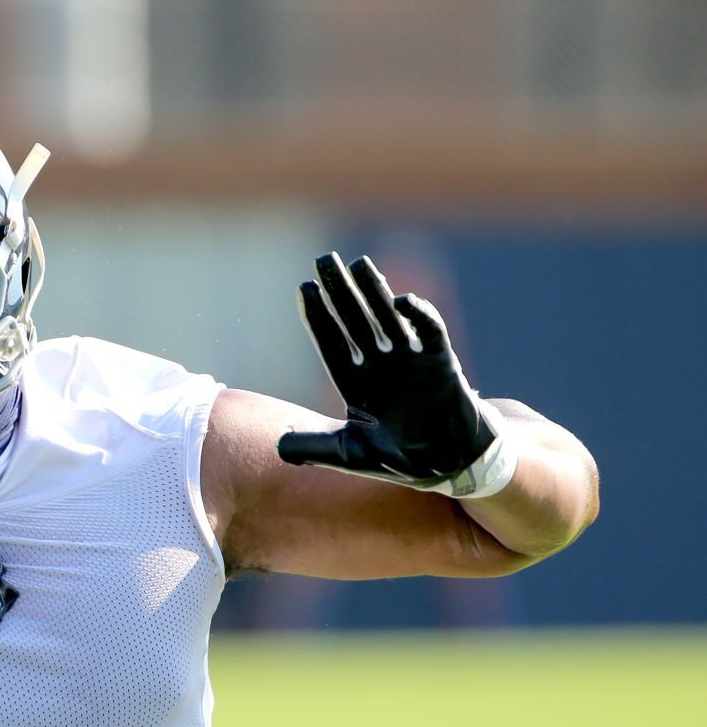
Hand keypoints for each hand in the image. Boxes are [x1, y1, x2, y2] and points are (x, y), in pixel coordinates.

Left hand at [278, 252, 512, 497]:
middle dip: (341, 291)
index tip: (304, 288)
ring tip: (358, 263)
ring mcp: (411, 362)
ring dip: (374, 291)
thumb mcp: (350, 454)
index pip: (332, 343)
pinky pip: (430, 333)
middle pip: (356, 321)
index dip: (319, 317)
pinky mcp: (442, 364)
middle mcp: (381, 366)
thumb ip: (314, 448)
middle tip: (323, 258)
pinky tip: (401, 301)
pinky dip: (419, 316)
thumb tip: (277, 446)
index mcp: (357, 384)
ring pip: (389, 318)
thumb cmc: (402, 460)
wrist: (450, 467)